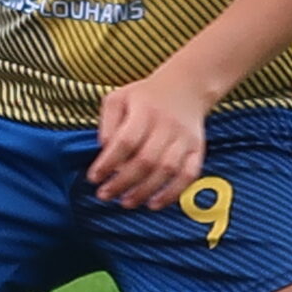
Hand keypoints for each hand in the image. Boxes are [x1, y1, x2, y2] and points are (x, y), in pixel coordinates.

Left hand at [88, 70, 213, 210]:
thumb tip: (105, 150)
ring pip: (166, 170)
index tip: (94, 177)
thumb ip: (107, 123)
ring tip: (126, 202)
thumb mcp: (118, 98)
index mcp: (145, 110)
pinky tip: (154, 204)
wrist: (186, 87)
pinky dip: (172, 193)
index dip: (108, 163)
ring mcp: (185, 138)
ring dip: (144, 191)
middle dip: (122, 182)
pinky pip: (188, 175)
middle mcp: (167, 125)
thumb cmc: (144, 97)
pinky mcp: (197, 149)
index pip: (125, 141)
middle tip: (104, 194)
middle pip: (145, 160)